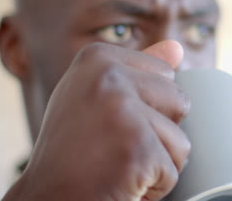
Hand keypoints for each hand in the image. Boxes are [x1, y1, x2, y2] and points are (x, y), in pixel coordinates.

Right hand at [3, 40, 190, 200]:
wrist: (50, 198)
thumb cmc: (73, 150)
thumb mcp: (96, 97)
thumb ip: (137, 69)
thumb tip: (177, 46)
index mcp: (98, 58)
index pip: (166, 74)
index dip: (147, 108)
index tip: (109, 122)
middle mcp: (108, 76)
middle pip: (180, 101)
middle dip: (157, 133)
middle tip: (115, 146)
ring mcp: (122, 110)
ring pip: (181, 139)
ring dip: (157, 162)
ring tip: (118, 164)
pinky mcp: (138, 147)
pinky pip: (173, 170)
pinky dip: (153, 186)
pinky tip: (120, 182)